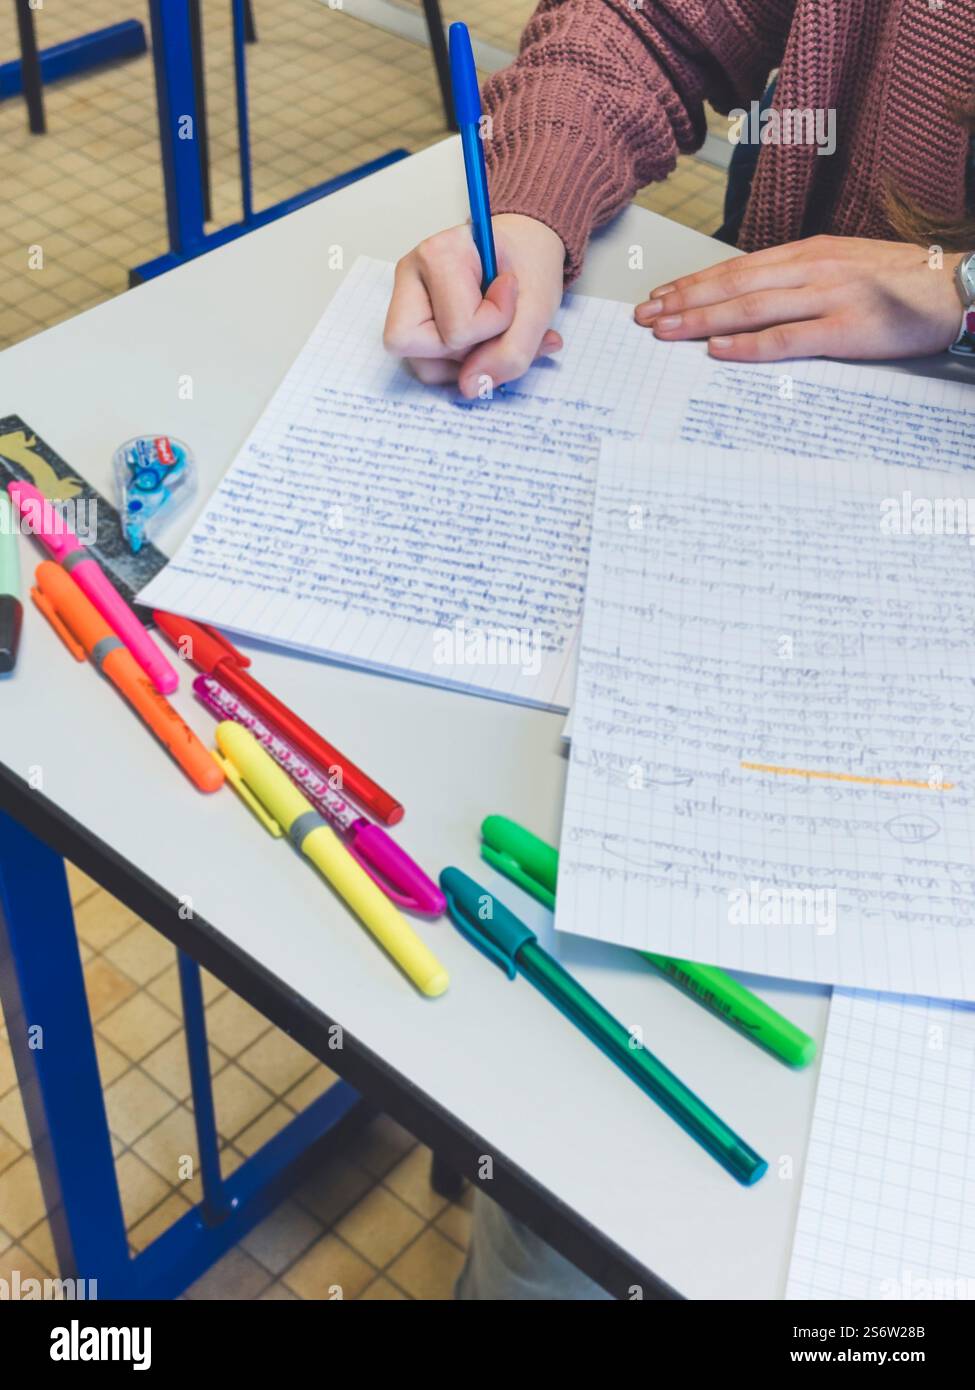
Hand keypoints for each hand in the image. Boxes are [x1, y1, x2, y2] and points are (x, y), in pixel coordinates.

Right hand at [383, 213, 565, 396]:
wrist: (526, 249)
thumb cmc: (529, 264)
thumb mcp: (538, 308)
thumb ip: (510, 354)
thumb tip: (469, 389)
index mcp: (437, 254)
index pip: (455, 327)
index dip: (494, 326)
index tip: (510, 291)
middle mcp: (409, 274)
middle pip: (415, 346)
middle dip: (468, 350)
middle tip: (495, 322)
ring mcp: (405, 300)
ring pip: (423, 366)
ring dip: (467, 363)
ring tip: (493, 334)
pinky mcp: (412, 323)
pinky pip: (429, 368)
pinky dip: (462, 366)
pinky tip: (484, 343)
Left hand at [634, 236, 965, 361]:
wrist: (957, 287)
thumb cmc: (901, 283)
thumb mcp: (844, 267)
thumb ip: (801, 280)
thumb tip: (754, 299)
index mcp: (809, 253)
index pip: (737, 268)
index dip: (694, 283)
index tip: (660, 296)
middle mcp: (812, 269)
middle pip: (734, 286)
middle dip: (683, 301)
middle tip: (644, 317)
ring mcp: (829, 297)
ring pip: (750, 309)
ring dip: (702, 321)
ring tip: (664, 332)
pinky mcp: (847, 328)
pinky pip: (787, 338)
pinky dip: (748, 345)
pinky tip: (716, 350)